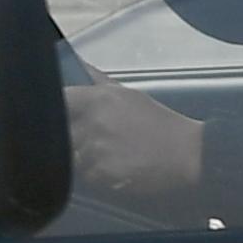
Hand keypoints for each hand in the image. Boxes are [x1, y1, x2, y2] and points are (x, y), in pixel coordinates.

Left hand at [66, 80, 205, 199]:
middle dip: (70, 137)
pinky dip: (95, 176)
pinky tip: (114, 169)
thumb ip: (97, 80)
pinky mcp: (101, 175)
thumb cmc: (158, 123)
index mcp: (97, 99)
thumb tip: (77, 64)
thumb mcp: (128, 95)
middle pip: (59, 132)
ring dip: (82, 159)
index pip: (59, 100)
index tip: (63, 115)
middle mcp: (92, 122)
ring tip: (107, 156)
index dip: (56, 109)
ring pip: (70, 157)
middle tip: (91, 140)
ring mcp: (95, 150)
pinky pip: (84, 177)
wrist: (186, 154)